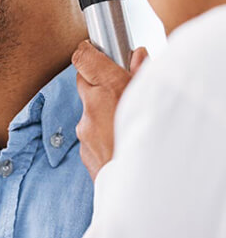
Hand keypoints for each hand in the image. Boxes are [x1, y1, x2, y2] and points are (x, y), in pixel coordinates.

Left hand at [71, 41, 147, 180]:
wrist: (147, 190)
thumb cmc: (156, 140)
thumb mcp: (155, 98)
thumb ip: (142, 73)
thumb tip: (137, 55)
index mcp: (110, 87)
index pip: (83, 57)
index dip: (86, 52)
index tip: (91, 50)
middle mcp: (92, 106)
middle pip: (83, 81)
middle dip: (96, 81)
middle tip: (115, 86)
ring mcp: (85, 129)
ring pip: (88, 110)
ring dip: (100, 111)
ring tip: (123, 121)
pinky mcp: (83, 150)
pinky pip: (89, 134)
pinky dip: (100, 133)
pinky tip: (118, 141)